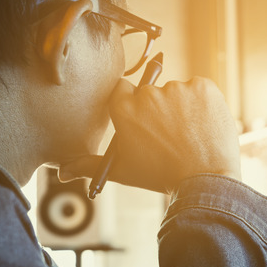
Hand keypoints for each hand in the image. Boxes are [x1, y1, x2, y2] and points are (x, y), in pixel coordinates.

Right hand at [59, 77, 240, 193]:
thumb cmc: (161, 176)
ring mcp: (177, 88)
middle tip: (172, 136)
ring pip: (177, 92)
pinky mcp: (203, 86)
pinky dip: (203, 103)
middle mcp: (148, 94)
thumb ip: (88, 165)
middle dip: (161, 110)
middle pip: (152, 92)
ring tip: (190, 135)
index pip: (124, 90)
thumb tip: (61, 173)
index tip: (146, 120)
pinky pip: (200, 89)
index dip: (136, 106)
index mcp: (124, 109)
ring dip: (183, 107)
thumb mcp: (121, 170)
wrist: (205, 181)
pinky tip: (203, 126)